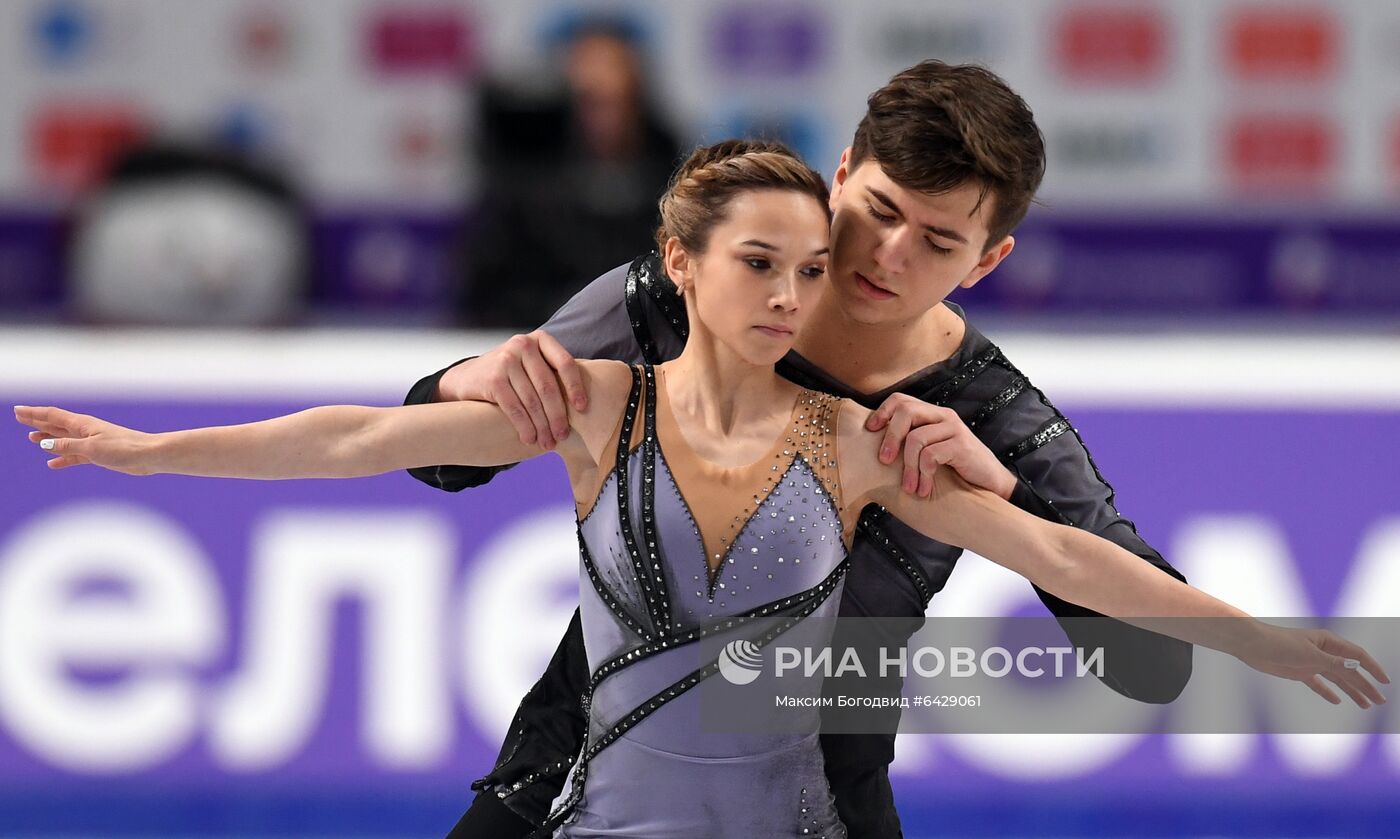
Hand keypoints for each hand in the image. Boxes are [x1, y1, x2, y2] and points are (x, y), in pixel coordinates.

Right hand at [15, 405, 153, 474]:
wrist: (148, 455)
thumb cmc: (123, 448)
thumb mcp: (91, 447)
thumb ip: (67, 446)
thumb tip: (44, 443)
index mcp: (82, 424)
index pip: (53, 416)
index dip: (34, 413)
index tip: (18, 411)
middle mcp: (85, 430)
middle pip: (56, 424)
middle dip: (37, 421)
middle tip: (19, 418)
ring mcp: (92, 442)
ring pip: (64, 439)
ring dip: (47, 439)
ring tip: (31, 438)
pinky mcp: (98, 454)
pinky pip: (75, 455)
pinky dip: (63, 458)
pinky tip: (52, 463)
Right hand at [435, 330, 585, 449]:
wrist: (468, 378)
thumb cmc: (511, 375)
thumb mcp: (532, 364)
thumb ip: (552, 372)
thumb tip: (585, 403)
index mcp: (540, 339)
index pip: (565, 363)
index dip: (576, 387)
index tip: (583, 409)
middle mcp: (523, 345)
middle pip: (549, 386)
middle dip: (557, 416)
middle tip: (562, 436)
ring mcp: (506, 359)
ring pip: (532, 400)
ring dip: (542, 426)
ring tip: (547, 443)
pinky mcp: (493, 378)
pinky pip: (515, 408)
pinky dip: (524, 426)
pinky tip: (529, 439)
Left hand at [865, 394, 1016, 499]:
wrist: (990, 483)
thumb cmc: (955, 470)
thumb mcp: (930, 453)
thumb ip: (911, 444)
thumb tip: (876, 450)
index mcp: (932, 414)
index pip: (901, 400)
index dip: (882, 412)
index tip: (870, 431)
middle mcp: (943, 416)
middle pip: (905, 412)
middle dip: (890, 437)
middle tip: (885, 461)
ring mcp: (954, 428)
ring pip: (915, 438)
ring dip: (908, 467)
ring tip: (909, 487)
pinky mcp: (962, 445)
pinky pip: (931, 455)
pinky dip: (923, 475)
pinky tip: (924, 489)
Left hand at [1241, 625, 1388, 707]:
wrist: (1252, 645)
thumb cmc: (1280, 643)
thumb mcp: (1310, 654)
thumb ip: (1333, 663)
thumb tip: (1355, 669)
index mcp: (1329, 642)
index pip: (1357, 656)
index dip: (1373, 668)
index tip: (1385, 682)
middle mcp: (1323, 652)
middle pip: (1350, 671)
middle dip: (1365, 686)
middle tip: (1379, 701)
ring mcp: (1312, 662)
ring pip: (1337, 679)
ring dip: (1351, 691)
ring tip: (1365, 705)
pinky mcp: (1299, 671)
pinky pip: (1318, 683)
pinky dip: (1328, 692)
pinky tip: (1337, 700)